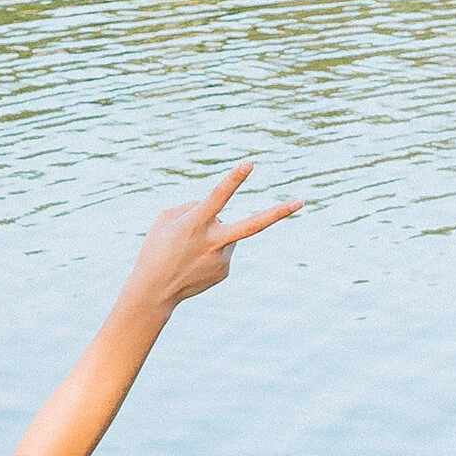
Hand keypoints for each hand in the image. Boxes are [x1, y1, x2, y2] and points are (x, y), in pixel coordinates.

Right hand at [121, 163, 297, 319]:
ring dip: (214, 234)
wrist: (154, 291)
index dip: (234, 179)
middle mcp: (213, 242)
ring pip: (228, 234)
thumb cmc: (156, 249)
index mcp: (196, 224)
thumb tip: (219, 212)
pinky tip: (194, 262)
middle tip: (301, 201)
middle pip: (252, 225)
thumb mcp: (166, 220)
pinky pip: (223, 250)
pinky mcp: (225, 271)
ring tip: (189, 250)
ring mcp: (222, 259)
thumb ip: (193, 207)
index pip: (218, 197)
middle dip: (277, 212)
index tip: (249, 164)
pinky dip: (210, 251)